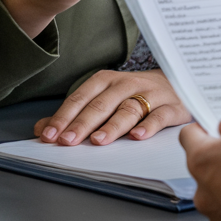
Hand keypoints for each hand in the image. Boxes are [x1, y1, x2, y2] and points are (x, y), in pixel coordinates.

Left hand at [34, 69, 189, 144]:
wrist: (179, 81)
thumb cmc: (135, 93)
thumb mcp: (104, 98)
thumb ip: (74, 114)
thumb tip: (42, 129)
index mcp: (107, 80)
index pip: (82, 97)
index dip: (65, 116)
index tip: (51, 134)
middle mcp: (128, 84)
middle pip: (102, 104)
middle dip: (83, 123)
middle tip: (68, 141)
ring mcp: (151, 94)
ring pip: (129, 109)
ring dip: (112, 126)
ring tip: (98, 140)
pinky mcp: (172, 106)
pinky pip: (160, 115)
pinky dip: (148, 126)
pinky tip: (137, 136)